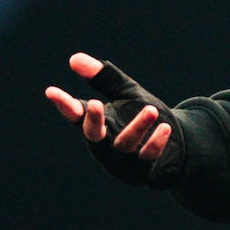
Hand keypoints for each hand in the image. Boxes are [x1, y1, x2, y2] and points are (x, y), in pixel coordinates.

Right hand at [45, 53, 175, 177]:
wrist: (177, 143)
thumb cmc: (142, 115)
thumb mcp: (126, 93)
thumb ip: (104, 77)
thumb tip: (74, 58)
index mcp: (96, 124)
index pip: (75, 115)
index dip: (64, 104)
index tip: (51, 91)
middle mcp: (104, 145)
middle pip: (92, 135)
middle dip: (92, 121)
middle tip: (94, 104)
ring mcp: (122, 161)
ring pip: (123, 146)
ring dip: (137, 127)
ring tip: (151, 110)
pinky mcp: (144, 170)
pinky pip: (147, 159)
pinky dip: (155, 144)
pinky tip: (164, 128)